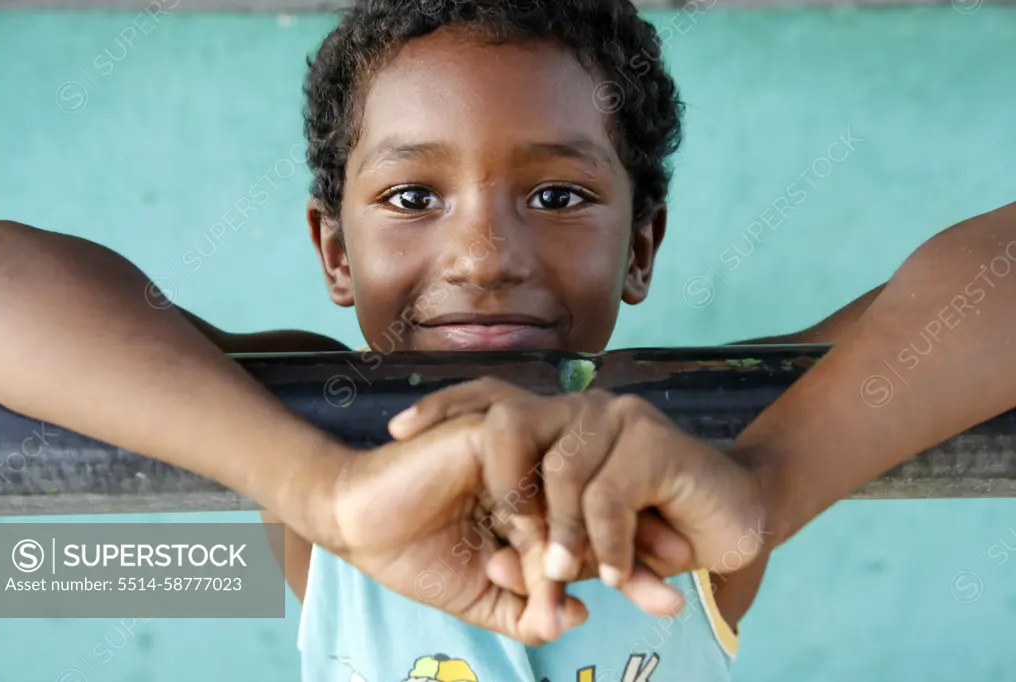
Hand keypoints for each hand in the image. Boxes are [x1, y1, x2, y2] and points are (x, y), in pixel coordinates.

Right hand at [282, 414, 587, 645]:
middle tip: (531, 605)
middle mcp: (540, 472)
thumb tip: (579, 618)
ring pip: (566, 498)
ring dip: (542, 550)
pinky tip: (491, 550)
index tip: (623, 606)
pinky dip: (521, 521)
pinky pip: (532, 473)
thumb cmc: (417, 556)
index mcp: (542, 506)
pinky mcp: (491, 430)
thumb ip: (528, 613)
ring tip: (500, 576)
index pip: (596, 532)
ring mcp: (520, 448)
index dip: (607, 571)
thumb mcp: (483, 598)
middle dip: (571, 570)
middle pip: (590, 514)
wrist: (358, 526)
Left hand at [389, 378, 769, 614]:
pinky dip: (604, 542)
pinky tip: (614, 574)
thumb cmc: (652, 531)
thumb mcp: (584, 542)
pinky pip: (607, 494)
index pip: (488, 399)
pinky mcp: (654, 441)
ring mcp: (617, 418)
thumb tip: (494, 569)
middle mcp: (580, 409)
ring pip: (559, 469)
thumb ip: (544, 547)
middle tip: (502, 536)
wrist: (735, 520)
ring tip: (556, 574)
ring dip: (557, 532)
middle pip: (510, 421)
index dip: (443, 406)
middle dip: (495, 480)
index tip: (397, 429)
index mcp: (557, 423)